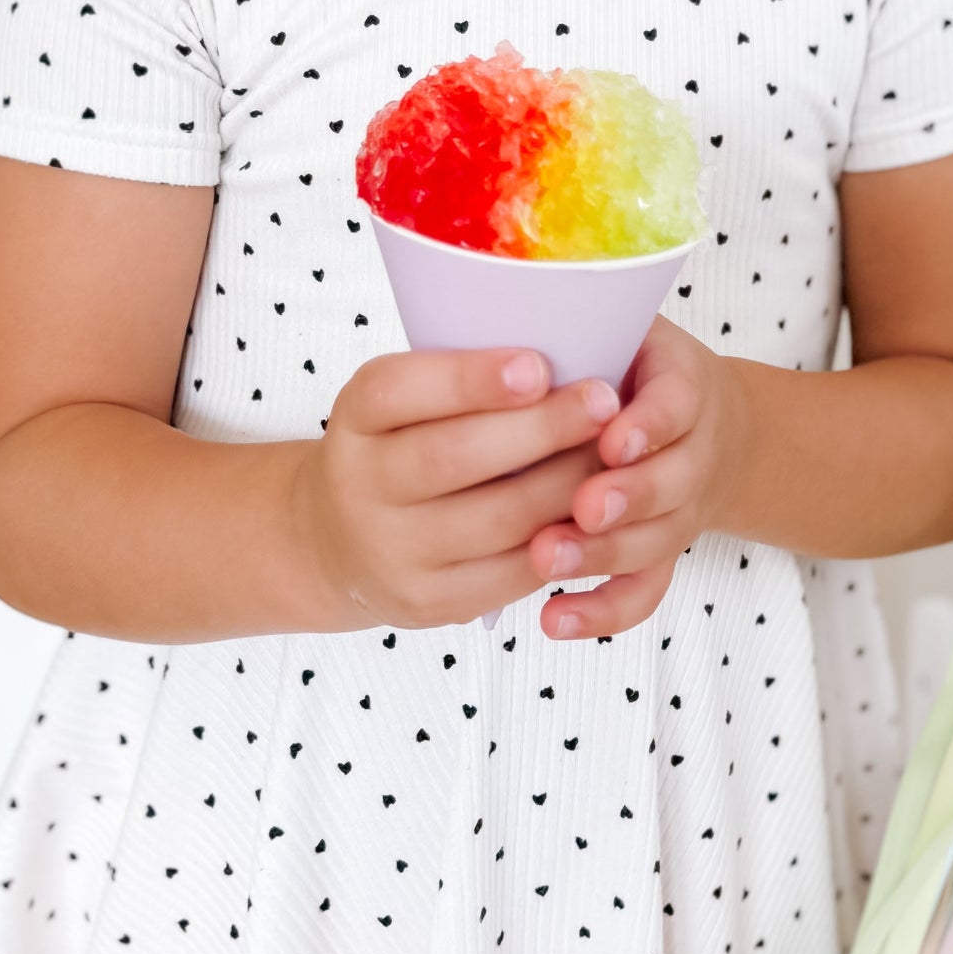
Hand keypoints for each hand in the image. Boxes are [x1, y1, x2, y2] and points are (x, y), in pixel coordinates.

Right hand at [292, 348, 618, 627]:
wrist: (339, 542)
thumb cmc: (399, 448)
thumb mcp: (404, 402)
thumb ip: (460, 379)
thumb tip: (561, 351)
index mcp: (355, 416)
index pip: (399, 390)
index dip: (469, 378)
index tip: (538, 364)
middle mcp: (360, 485)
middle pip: (453, 456)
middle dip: (541, 428)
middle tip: (605, 401)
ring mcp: (392, 551)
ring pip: (496, 519)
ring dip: (566, 483)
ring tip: (614, 453)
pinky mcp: (429, 602)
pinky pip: (510, 572)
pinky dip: (561, 538)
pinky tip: (594, 509)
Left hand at [528, 319, 743, 640]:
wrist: (702, 421)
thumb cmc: (632, 364)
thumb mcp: (625, 324)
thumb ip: (580, 317)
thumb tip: (499, 290)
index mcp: (682, 382)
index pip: (678, 402)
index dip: (649, 423)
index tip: (613, 436)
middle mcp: (694, 448)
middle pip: (675, 481)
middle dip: (628, 498)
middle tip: (580, 510)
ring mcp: (682, 505)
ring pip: (657, 540)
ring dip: (605, 555)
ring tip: (546, 561)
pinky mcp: (661, 550)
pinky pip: (645, 590)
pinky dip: (604, 611)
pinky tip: (554, 619)